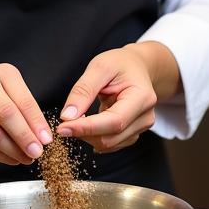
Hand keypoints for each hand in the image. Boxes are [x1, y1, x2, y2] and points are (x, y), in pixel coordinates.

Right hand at [0, 66, 53, 165]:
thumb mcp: (8, 95)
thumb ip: (24, 112)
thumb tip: (41, 138)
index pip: (22, 100)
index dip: (36, 122)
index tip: (46, 139)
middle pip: (6, 114)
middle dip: (25, 137)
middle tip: (37, 152)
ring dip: (14, 151)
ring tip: (26, 158)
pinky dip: (0, 157)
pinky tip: (10, 158)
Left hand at [57, 43, 176, 151]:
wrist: (137, 67)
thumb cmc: (119, 64)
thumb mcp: (99, 67)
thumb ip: (83, 90)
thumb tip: (68, 116)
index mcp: (142, 97)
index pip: (114, 122)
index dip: (87, 128)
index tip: (62, 128)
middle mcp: (145, 116)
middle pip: (111, 137)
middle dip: (83, 133)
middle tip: (63, 121)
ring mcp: (141, 127)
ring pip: (109, 144)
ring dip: (87, 136)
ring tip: (76, 117)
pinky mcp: (133, 132)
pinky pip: (111, 143)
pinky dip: (94, 137)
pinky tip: (86, 124)